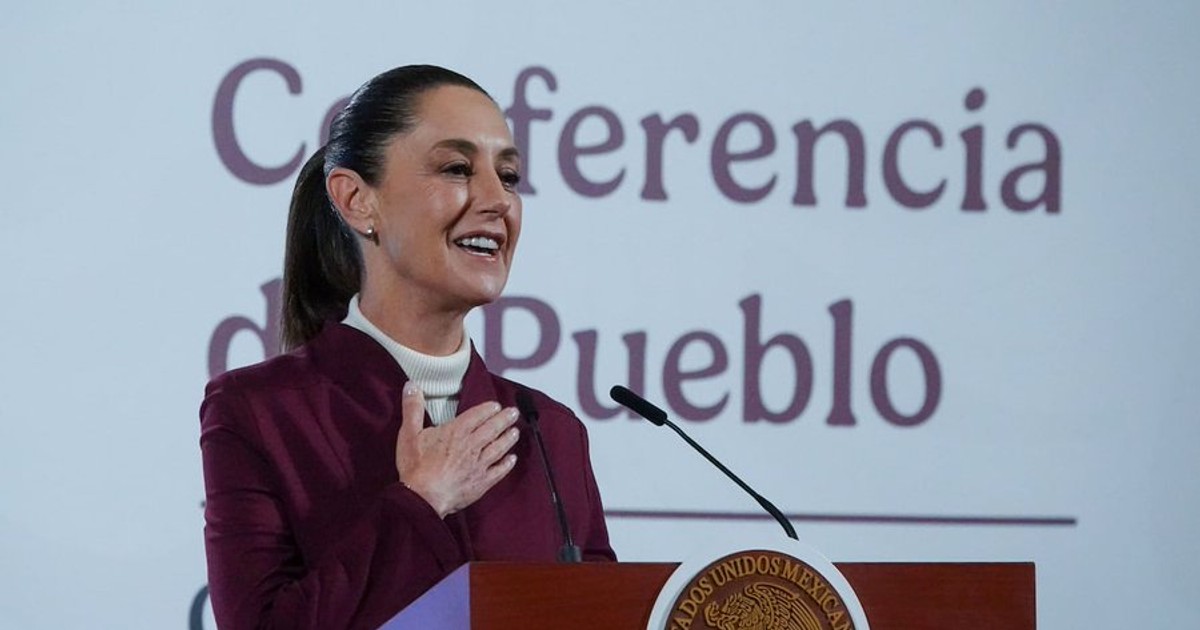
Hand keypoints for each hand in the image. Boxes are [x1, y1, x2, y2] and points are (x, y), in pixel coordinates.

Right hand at [394, 382, 519, 517]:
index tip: (496, 405)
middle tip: (514, 413)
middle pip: (492, 429)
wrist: (422, 497)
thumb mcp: (408, 433)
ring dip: (508, 439)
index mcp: (456, 432)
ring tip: (516, 432)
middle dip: (504, 419)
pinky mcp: (480, 483)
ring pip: (498, 448)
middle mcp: (471, 446)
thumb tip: (411, 386)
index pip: (476, 416)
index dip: (488, 409)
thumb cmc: (415, 467)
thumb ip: (412, 408)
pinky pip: (498, 471)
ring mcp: (478, 465)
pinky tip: (512, 460)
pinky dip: (506, 465)